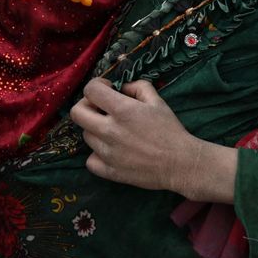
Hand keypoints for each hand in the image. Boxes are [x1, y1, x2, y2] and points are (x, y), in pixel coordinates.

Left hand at [70, 79, 235, 202]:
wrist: (180, 163)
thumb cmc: (170, 130)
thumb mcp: (157, 101)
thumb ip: (137, 86)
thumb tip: (121, 87)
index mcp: (122, 110)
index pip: (90, 90)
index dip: (97, 86)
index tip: (107, 90)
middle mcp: (109, 130)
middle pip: (77, 113)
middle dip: (87, 106)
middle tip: (101, 109)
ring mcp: (107, 153)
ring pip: (86, 135)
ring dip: (96, 130)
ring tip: (113, 132)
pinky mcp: (109, 171)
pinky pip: (90, 160)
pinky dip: (97, 155)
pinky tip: (110, 152)